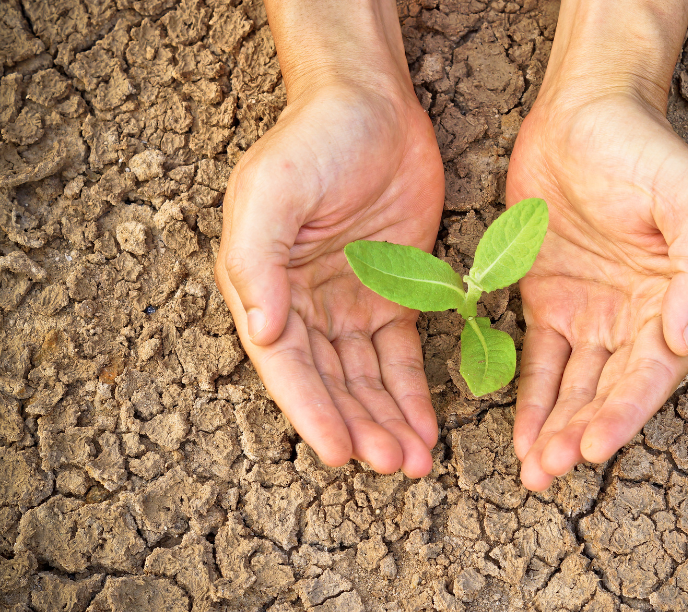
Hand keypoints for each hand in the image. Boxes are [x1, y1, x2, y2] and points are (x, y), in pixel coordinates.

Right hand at [215, 2, 443, 476]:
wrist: (372, 105)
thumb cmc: (314, 142)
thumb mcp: (273, 191)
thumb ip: (258, 261)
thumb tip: (261, 331)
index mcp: (264, 286)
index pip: (287, 364)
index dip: (311, 410)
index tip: (340, 453)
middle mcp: (303, 304)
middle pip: (332, 382)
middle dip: (361, 427)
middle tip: (394, 464)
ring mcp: (350, 303)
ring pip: (368, 379)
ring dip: (389, 420)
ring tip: (416, 460)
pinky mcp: (395, 294)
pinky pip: (402, 355)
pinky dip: (412, 392)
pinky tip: (428, 424)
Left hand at [507, 2, 687, 489]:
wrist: (585, 111)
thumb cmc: (645, 150)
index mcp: (677, 301)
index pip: (653, 374)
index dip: (625, 413)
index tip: (593, 447)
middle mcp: (636, 317)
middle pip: (610, 391)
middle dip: (581, 433)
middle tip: (549, 470)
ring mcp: (590, 312)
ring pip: (574, 386)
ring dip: (555, 428)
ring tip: (534, 469)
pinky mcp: (546, 299)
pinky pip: (538, 359)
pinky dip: (531, 397)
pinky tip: (520, 433)